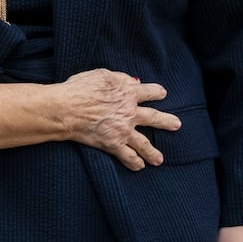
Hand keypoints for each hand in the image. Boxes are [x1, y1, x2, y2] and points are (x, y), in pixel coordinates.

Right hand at [61, 70, 178, 169]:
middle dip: (166, 122)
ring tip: (159, 159)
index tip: (162, 94)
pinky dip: (134, 162)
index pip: (150, 91)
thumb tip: (134, 81)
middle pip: (154, 118)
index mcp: (129, 92)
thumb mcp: (102, 74)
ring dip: (153, 152)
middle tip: (176, 125)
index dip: (157, 92)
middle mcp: (130, 112)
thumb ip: (120, 78)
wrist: (67, 108)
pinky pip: (127, 156)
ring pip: (144, 143)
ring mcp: (123, 130)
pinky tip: (139, 167)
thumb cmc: (79, 88)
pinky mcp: (113, 144)